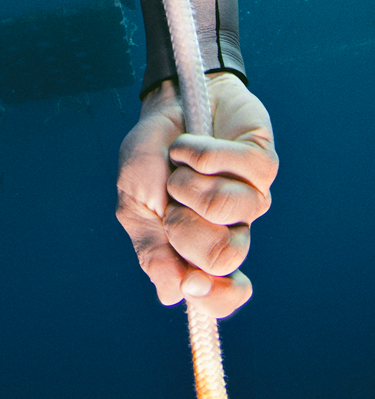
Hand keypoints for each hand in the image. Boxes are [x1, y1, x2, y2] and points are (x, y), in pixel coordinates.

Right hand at [116, 73, 277, 317]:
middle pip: (223, 255)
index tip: (194, 279)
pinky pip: (237, 168)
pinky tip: (191, 144)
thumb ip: (151, 249)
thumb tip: (173, 297)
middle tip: (171, 199)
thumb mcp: (133, 203)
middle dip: (184, 222)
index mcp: (197, 249)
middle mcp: (230, 229)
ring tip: (181, 165)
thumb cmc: (149, 154)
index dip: (211, 294)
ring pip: (228, 209)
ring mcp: (251, 198)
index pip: (219, 297)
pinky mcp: (263, 164)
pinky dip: (200, 151)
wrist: (165, 101)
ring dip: (188, 180)